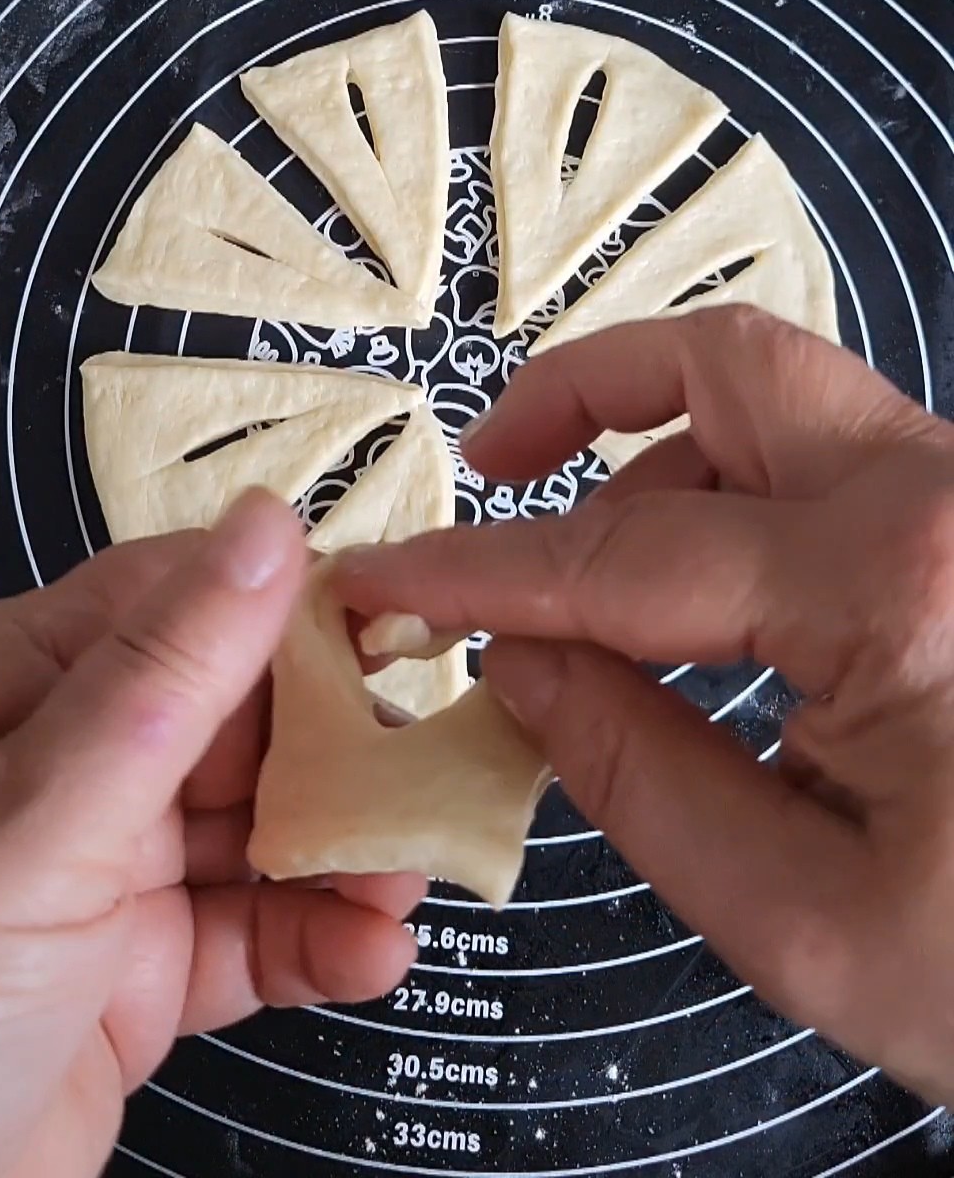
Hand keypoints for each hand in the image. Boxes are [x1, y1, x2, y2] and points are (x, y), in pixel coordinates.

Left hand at [0, 490, 420, 1177]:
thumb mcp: (37, 815)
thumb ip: (167, 674)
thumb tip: (270, 523)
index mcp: (20, 685)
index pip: (183, 603)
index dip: (294, 614)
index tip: (400, 635)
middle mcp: (64, 763)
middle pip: (240, 717)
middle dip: (339, 748)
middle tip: (424, 778)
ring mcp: (101, 873)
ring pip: (259, 828)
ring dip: (345, 852)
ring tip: (407, 879)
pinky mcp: (136, 977)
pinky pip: (252, 937)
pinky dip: (317, 942)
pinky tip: (370, 951)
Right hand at [336, 306, 953, 1102]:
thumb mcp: (804, 919)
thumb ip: (633, 774)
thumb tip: (516, 660)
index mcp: (898, 592)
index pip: (625, 554)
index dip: (480, 571)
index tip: (387, 577)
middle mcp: (946, 501)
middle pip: (732, 365)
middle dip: (588, 394)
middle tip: (494, 463)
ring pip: (790, 403)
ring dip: (668, 455)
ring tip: (590, 573)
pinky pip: (841, 464)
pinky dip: (744, 496)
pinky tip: (700, 599)